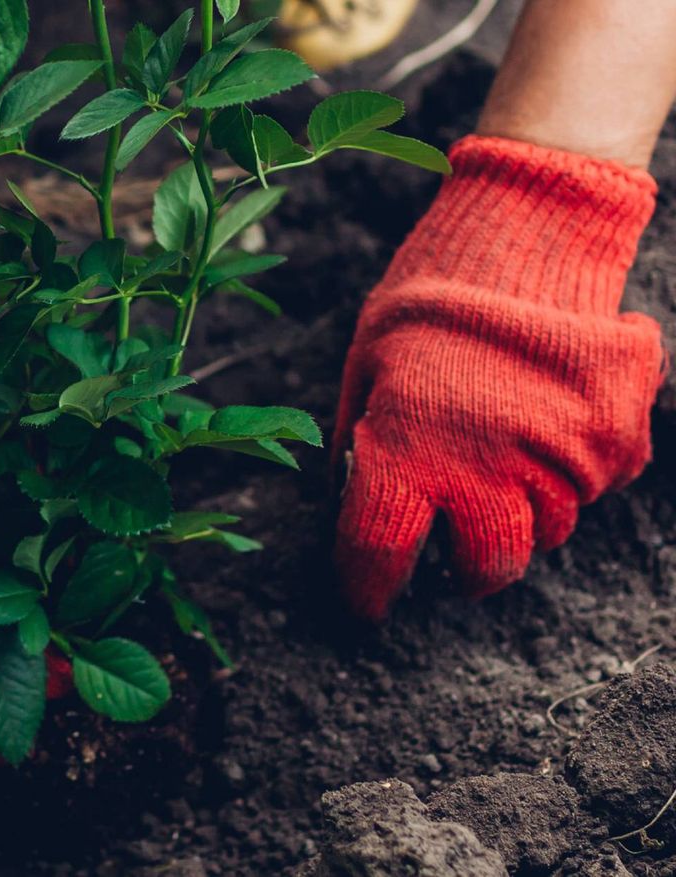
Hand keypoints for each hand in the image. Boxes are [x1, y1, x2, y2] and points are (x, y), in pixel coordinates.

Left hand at [333, 136, 663, 619]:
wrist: (529, 229)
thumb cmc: (430, 298)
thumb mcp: (367, 365)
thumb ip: (362, 441)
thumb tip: (349, 502)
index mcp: (407, 451)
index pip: (380, 552)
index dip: (369, 589)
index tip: (369, 602)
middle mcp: (486, 469)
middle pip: (487, 566)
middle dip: (468, 567)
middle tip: (456, 541)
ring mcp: (560, 458)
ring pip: (548, 530)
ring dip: (522, 512)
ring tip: (504, 459)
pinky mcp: (617, 440)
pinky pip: (596, 486)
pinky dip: (572, 472)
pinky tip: (548, 423)